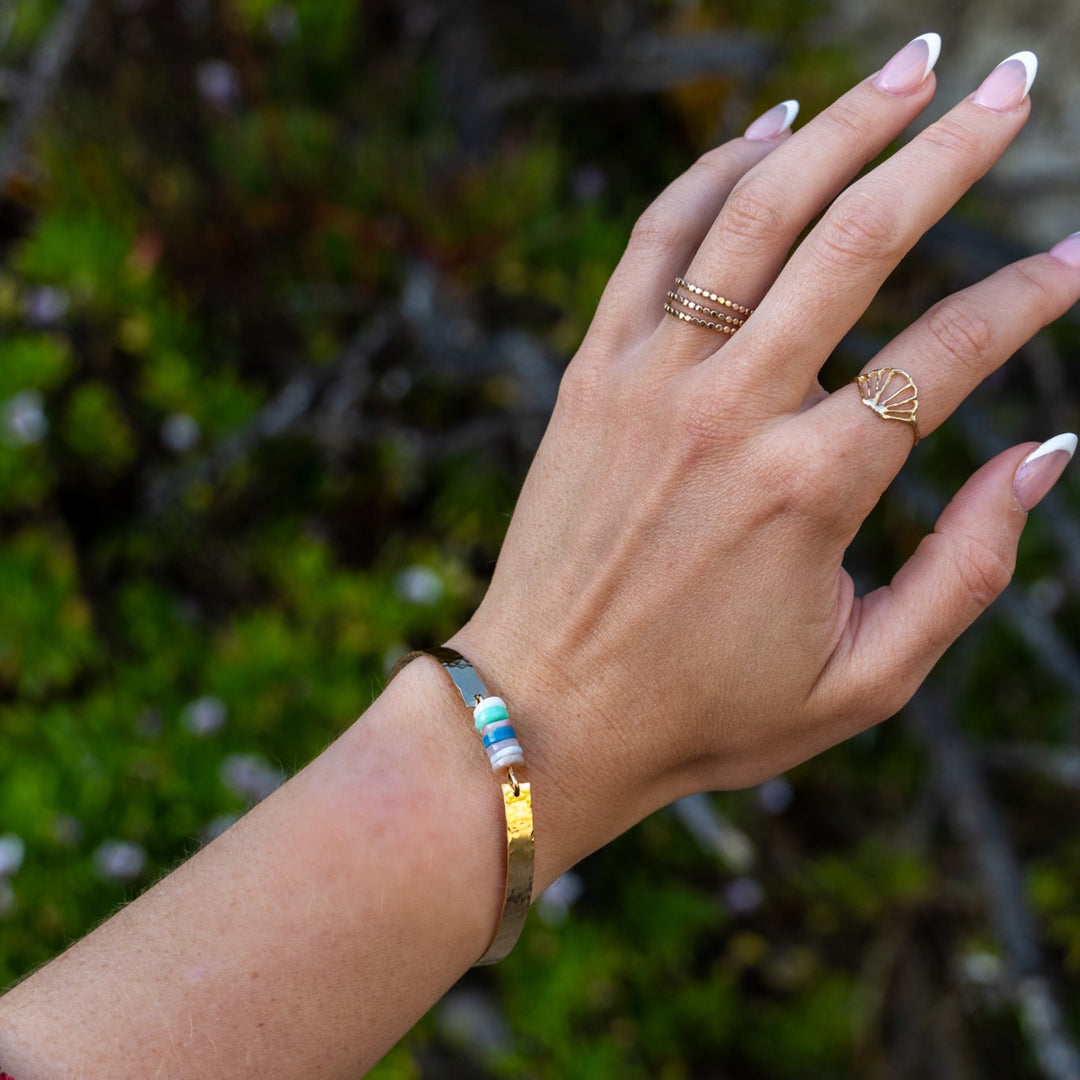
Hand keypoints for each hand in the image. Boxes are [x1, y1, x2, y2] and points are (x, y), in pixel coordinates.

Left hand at [449, 38, 1079, 863]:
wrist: (546, 711)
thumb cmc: (706, 710)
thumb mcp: (864, 680)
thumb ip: (969, 570)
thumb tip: (1048, 451)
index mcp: (810, 489)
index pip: (949, 352)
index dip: (1031, 292)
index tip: (1079, 253)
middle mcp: (730, 413)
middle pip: (860, 240)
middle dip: (952, 151)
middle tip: (1016, 85)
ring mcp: (650, 382)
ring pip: (756, 214)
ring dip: (842, 128)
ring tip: (912, 67)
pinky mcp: (590, 375)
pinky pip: (655, 243)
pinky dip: (712, 172)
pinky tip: (770, 130)